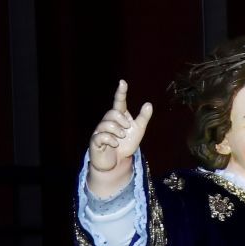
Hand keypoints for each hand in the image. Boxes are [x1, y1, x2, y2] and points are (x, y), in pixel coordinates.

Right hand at [88, 80, 152, 194]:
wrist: (117, 162)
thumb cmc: (126, 145)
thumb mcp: (138, 131)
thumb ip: (143, 118)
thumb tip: (149, 104)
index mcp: (119, 116)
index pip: (119, 101)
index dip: (121, 92)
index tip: (123, 82)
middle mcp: (108, 120)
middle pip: (113, 112)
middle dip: (121, 120)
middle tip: (126, 130)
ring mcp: (100, 130)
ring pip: (107, 123)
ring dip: (117, 131)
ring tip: (120, 139)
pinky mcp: (95, 140)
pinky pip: (101, 136)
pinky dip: (110, 140)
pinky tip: (114, 144)